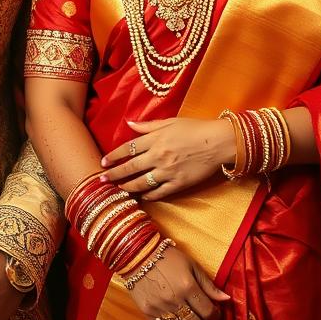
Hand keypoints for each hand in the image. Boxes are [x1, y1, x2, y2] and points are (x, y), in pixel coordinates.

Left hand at [100, 118, 234, 199]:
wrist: (218, 142)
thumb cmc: (195, 128)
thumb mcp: (170, 122)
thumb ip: (148, 126)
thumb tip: (129, 124)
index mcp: (155, 139)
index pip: (128, 148)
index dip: (114, 156)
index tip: (103, 162)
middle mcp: (158, 156)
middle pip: (130, 167)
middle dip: (114, 174)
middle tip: (102, 179)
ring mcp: (168, 171)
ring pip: (142, 183)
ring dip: (127, 187)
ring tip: (118, 189)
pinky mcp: (179, 184)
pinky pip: (159, 192)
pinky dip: (149, 196)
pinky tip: (142, 197)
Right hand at [129, 245, 228, 319]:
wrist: (139, 254)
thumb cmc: (168, 257)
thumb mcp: (191, 265)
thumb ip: (208, 284)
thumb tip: (226, 299)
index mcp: (188, 286)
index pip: (208, 311)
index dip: (216, 318)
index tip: (216, 317)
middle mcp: (175, 300)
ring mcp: (160, 308)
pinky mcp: (148, 313)